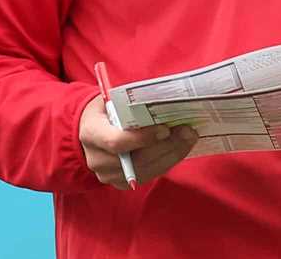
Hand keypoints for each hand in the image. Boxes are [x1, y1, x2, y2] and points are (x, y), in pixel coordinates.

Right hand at [78, 95, 197, 189]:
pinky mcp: (121, 183)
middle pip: (136, 159)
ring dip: (172, 154)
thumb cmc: (106, 109)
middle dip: (166, 145)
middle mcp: (97, 159)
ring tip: (189, 138)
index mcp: (91, 133)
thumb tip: (165, 98)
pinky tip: (180, 148)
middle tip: (187, 131)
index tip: (165, 128)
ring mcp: (108, 174)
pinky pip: (148, 175)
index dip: (142, 138)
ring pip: (146, 170)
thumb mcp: (112, 99)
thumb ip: (132, 101)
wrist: (91, 129)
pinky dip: (167, 162)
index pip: (116, 142)